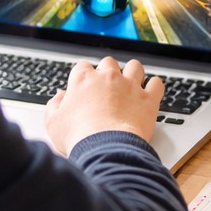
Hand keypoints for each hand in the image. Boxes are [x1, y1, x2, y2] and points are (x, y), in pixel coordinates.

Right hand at [44, 56, 163, 154]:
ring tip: (131, 83)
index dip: (83, 76)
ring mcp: (130, 86)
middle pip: (109, 62)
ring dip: (132, 73)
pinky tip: (150, 92)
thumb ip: (55, 105)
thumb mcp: (54, 122)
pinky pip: (156, 83)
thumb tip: (60, 97)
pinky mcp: (148, 99)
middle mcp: (108, 78)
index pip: (82, 66)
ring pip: (135, 66)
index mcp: (83, 80)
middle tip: (107, 86)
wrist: (105, 148)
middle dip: (108, 71)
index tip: (85, 85)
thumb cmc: (79, 137)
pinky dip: (154, 86)